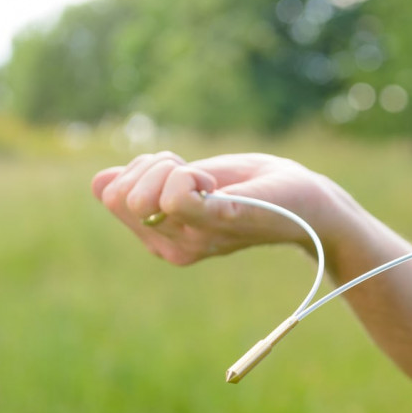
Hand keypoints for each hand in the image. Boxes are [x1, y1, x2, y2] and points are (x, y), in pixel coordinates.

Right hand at [92, 151, 347, 265]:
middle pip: (120, 195)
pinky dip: (187, 177)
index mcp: (161, 237)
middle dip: (150, 165)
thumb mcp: (192, 179)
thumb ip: (149, 183)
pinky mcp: (223, 222)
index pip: (110, 193)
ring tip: (211, 180)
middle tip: (196, 172)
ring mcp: (196, 240)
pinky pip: (178, 199)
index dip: (140, 168)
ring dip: (172, 167)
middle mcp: (172, 247)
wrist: (310, 201)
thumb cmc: (256, 186)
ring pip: (142, 195)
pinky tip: (215, 183)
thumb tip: (102, 182)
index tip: (180, 169)